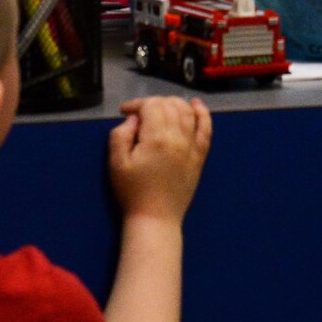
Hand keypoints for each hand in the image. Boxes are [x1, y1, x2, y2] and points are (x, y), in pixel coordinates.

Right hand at [108, 95, 212, 224]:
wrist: (155, 218)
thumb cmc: (132, 192)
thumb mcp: (116, 163)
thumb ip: (121, 135)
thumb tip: (135, 118)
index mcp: (157, 138)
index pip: (151, 106)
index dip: (137, 103)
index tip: (124, 111)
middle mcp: (178, 137)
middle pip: (170, 105)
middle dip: (153, 103)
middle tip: (139, 113)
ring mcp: (192, 146)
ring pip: (187, 112)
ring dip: (173, 103)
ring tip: (160, 107)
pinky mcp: (200, 156)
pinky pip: (206, 129)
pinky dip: (203, 114)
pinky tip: (196, 105)